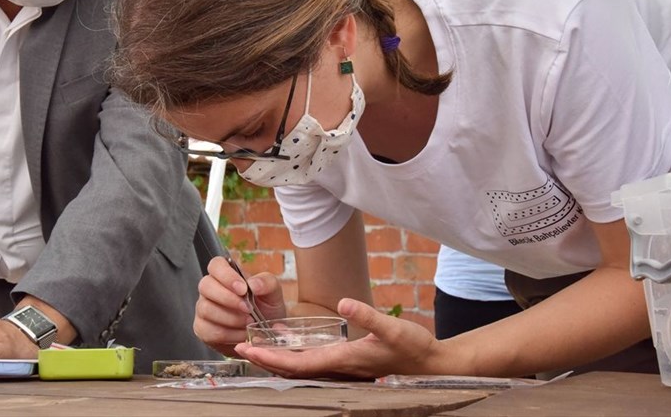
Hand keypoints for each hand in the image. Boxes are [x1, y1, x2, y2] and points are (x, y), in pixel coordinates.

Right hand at [193, 256, 285, 356]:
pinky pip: (209, 331)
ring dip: (230, 318)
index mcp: (226, 275)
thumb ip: (266, 283)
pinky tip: (241, 334)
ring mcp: (203, 309)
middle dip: (228, 298)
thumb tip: (253, 284)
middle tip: (248, 308)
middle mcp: (210, 289)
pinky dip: (229, 335)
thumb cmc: (266, 309)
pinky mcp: (203, 329)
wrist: (264, 336)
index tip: (242, 289)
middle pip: (205, 286)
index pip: (216, 265)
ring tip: (248, 322)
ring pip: (206, 309)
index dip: (226, 275)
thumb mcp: (273, 294)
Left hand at [233, 298, 444, 378]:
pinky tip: (287, 346)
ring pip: (301, 367)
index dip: (271, 359)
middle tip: (238, 349)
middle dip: (265, 361)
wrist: (431, 364)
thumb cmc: (413, 346)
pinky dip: (295, 356)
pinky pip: (313, 363)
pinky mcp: (348, 363)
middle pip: (293, 368)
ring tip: (255, 349)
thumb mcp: (392, 326)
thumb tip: (343, 302)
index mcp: (343, 359)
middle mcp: (338, 367)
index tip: (248, 351)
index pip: (298, 363)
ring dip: (277, 360)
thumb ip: (367, 314)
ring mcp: (343, 368)